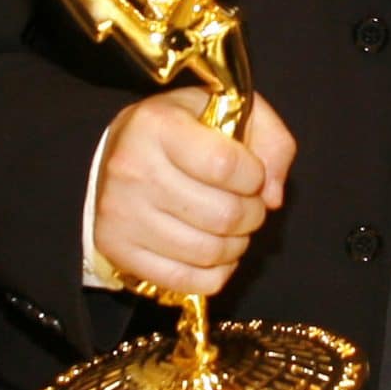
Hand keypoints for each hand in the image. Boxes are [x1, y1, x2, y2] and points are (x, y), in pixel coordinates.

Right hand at [92, 88, 295, 297]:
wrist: (120, 150)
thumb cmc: (181, 129)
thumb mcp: (228, 108)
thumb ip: (270, 139)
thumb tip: (273, 197)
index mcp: (157, 125)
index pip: (225, 166)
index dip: (255, 177)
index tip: (252, 174)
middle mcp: (132, 169)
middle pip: (222, 215)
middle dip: (252, 215)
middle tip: (248, 206)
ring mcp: (121, 214)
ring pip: (207, 253)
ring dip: (236, 245)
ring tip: (232, 228)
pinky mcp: (117, 249)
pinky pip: (184, 281)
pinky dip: (214, 273)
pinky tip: (215, 254)